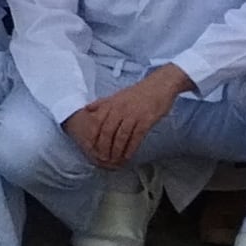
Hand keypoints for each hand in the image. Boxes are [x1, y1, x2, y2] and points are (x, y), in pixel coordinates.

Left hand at [68, 63, 188, 169]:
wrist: (159, 86)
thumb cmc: (137, 92)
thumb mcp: (117, 95)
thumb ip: (102, 103)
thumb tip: (86, 109)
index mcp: (111, 103)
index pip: (97, 122)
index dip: (93, 136)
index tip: (91, 147)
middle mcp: (119, 109)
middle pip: (107, 131)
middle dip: (103, 147)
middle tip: (102, 158)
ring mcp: (133, 115)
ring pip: (121, 136)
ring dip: (117, 150)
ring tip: (114, 160)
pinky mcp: (146, 120)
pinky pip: (136, 137)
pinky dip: (131, 148)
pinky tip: (128, 156)